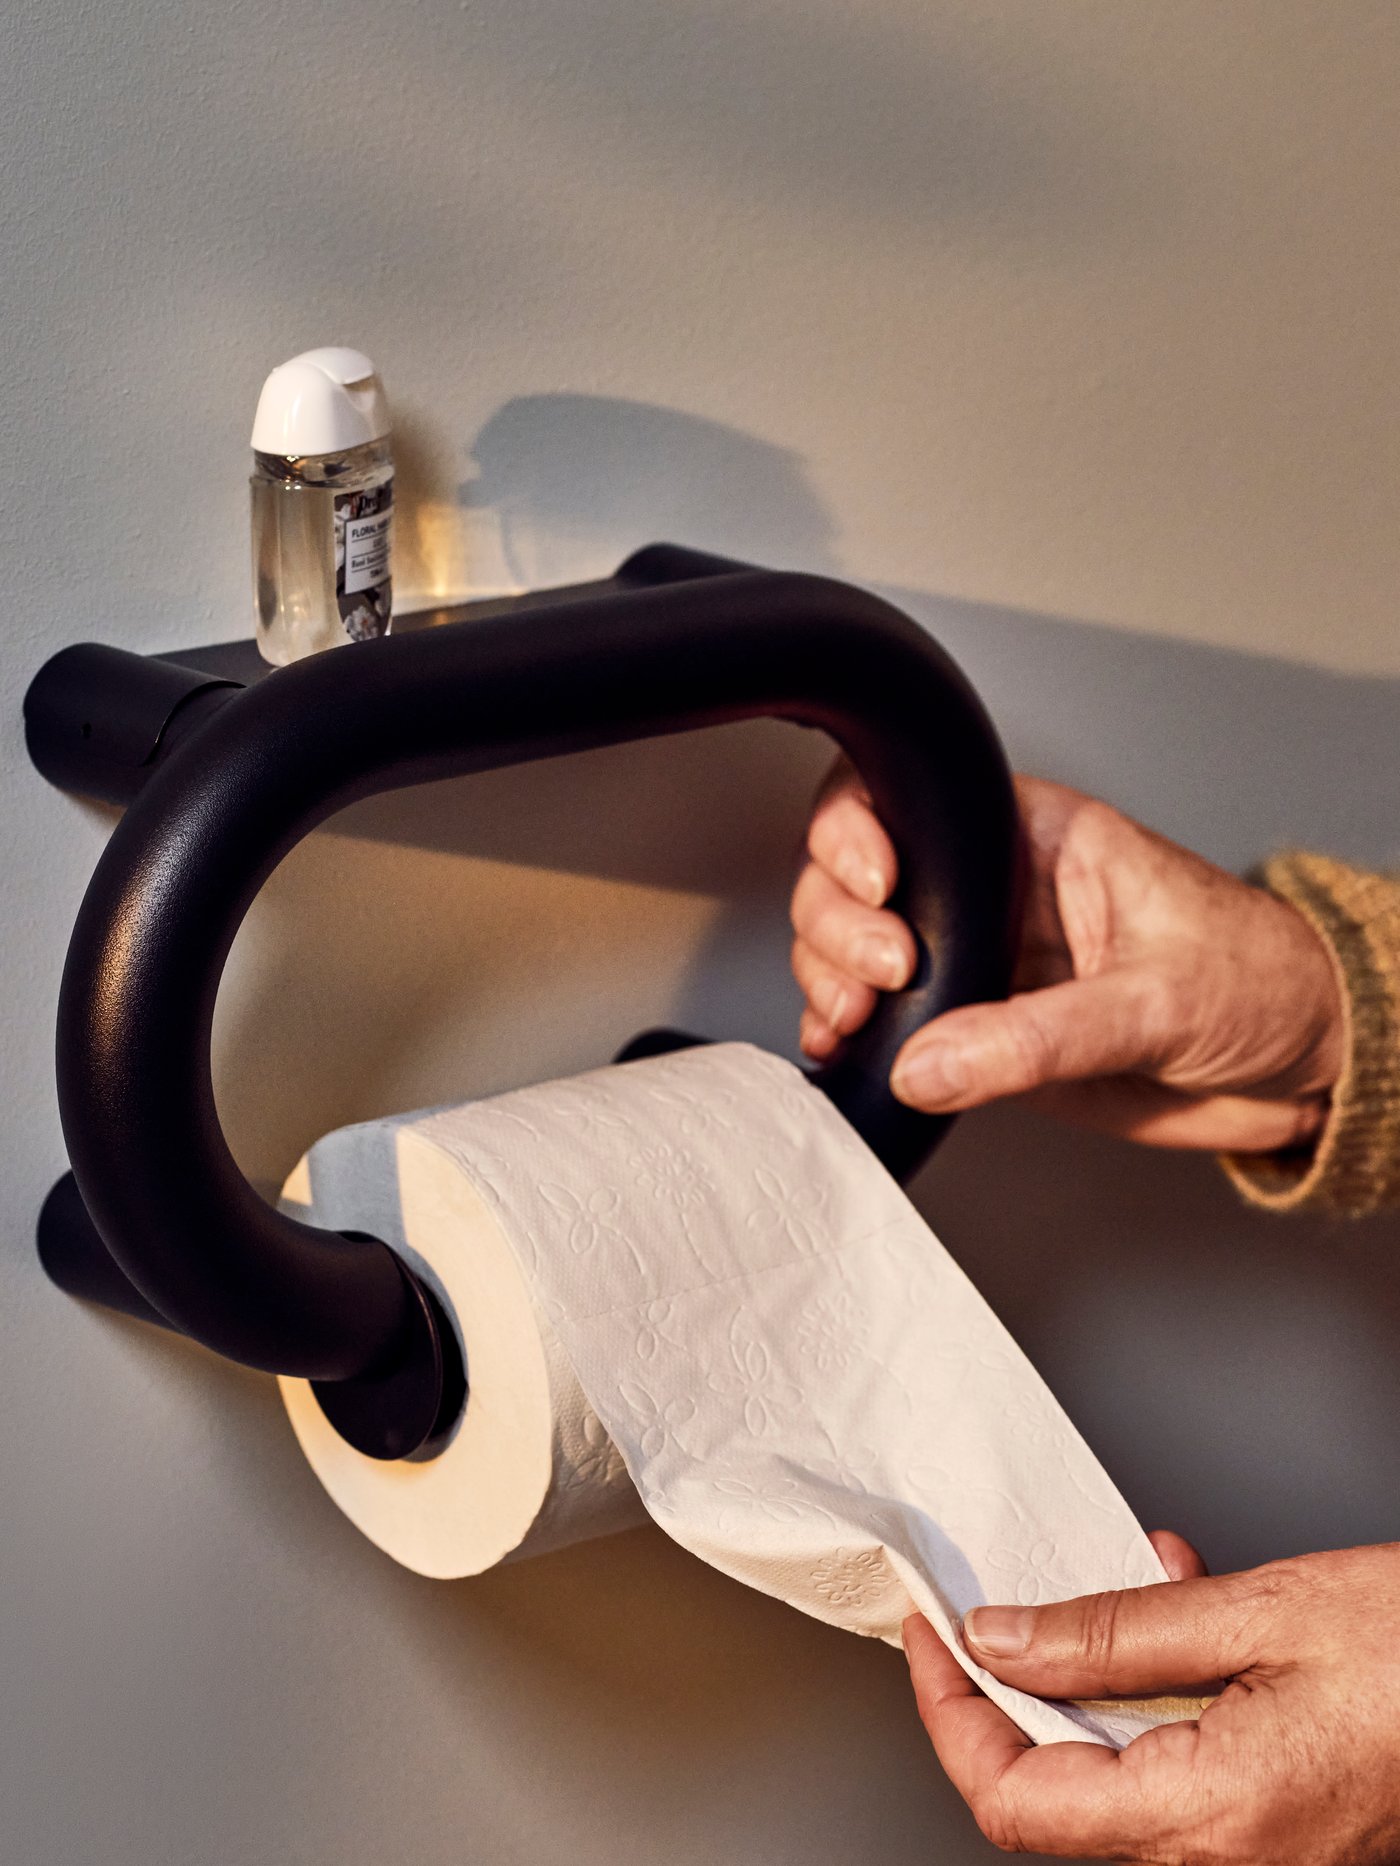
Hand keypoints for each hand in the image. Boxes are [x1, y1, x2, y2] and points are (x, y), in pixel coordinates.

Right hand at [790, 766, 1344, 1150]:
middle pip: (856, 875)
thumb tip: (931, 1062)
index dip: (860, 830)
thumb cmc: (1258, 983)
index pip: (909, 796)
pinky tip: (847, 1052)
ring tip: (856, 1020)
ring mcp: (978, 958)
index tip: (877, 890)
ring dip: (831, 980)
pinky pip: (889, 1024)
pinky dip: (850, 1037)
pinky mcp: (976, 1028)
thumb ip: (1039, 1037)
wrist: (1298, 1068)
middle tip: (880, 977)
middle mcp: (992, 889)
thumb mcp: (1157, 1001)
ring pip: (855, 947)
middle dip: (838, 923)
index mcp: (1037, 836)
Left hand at [902, 1539, 1399, 1862]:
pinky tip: (1189, 1605)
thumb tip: (1001, 1640)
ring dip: (1096, 1672)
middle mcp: (1225, 1860)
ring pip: (1115, 1769)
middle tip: (993, 1599)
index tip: (929, 1632)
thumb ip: (1112, 1634)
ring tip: (1128, 1580)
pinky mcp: (1282, 1826)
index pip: (1015, 1802)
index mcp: (1209, 1818)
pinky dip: (1161, 1686)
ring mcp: (1256, 1852)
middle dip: (1012, 1687)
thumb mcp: (1259, 1614)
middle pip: (1054, 1793)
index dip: (949, 1715)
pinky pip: (1179, 1764)